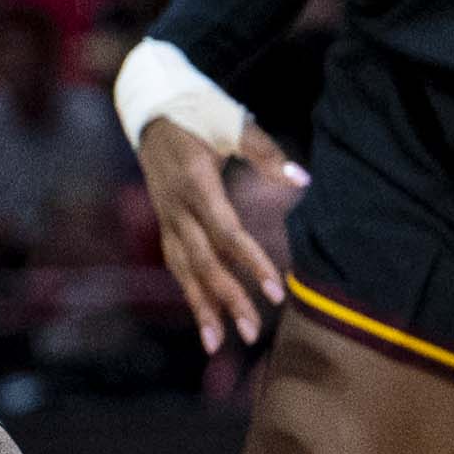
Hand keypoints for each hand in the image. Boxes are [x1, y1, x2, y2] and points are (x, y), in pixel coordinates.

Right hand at [137, 109, 297, 354]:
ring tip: (218, 345)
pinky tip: (205, 318)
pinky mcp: (164, 222)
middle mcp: (176, 207)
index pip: (227, 233)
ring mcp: (166, 217)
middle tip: (252, 334)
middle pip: (203, 262)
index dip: (251, 263)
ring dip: (202, 308)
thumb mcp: (231, 123)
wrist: (151, 109)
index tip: (275, 292)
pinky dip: (190, 292)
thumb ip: (267, 153)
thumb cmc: (197, 112)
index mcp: (196, 184)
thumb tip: (302, 179)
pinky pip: (176, 264)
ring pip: (183, 270)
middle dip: (227, 300)